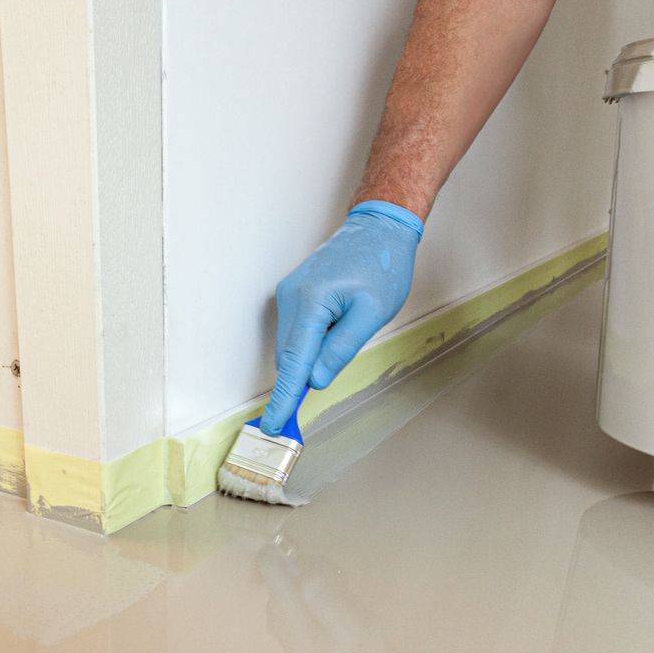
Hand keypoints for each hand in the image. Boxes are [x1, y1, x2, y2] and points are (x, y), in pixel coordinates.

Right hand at [262, 201, 423, 431]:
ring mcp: (289, 294)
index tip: (272, 424)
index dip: (283, 397)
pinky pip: (296, 330)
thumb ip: (341, 348)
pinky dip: (310, 342)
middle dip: (302, 377)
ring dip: (311, 356)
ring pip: (292, 344)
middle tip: (329, 380)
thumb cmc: (381, 265)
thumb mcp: (372, 313)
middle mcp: (291, 297)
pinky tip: (337, 327)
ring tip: (349, 330)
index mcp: (311, 302)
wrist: (378, 228)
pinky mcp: (295, 293)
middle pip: (289, 356)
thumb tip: (315, 380)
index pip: (294, 362)